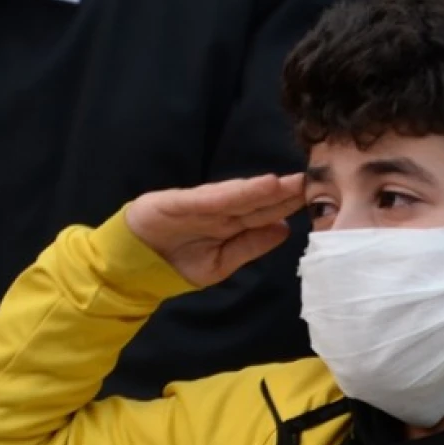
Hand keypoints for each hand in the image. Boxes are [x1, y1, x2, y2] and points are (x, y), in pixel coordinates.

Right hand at [125, 174, 304, 287]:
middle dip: (283, 192)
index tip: (314, 197)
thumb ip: (250, 246)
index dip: (287, 204)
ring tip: (287, 182)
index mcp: (230, 224)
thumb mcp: (220, 263)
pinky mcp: (176, 202)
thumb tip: (284, 230)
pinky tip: (256, 186)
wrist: (129, 264)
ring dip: (262, 189)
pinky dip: (232, 192)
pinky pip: (209, 199)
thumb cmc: (177, 262)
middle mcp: (218, 210)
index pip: (264, 213)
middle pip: (256, 200)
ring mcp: (198, 205)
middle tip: (311, 180)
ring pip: (237, 196)